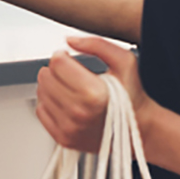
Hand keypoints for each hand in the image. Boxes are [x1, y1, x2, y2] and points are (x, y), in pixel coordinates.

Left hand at [36, 36, 153, 152]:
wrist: (138, 129)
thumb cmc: (133, 96)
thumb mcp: (124, 61)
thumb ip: (97, 44)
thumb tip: (69, 40)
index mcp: (93, 94)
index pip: (57, 62)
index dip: (63, 55)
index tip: (72, 59)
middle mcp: (78, 113)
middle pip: (45, 76)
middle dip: (56, 70)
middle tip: (72, 74)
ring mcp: (69, 128)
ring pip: (41, 92)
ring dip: (52, 86)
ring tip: (72, 88)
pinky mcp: (63, 138)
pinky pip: (41, 111)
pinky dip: (50, 103)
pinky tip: (66, 102)